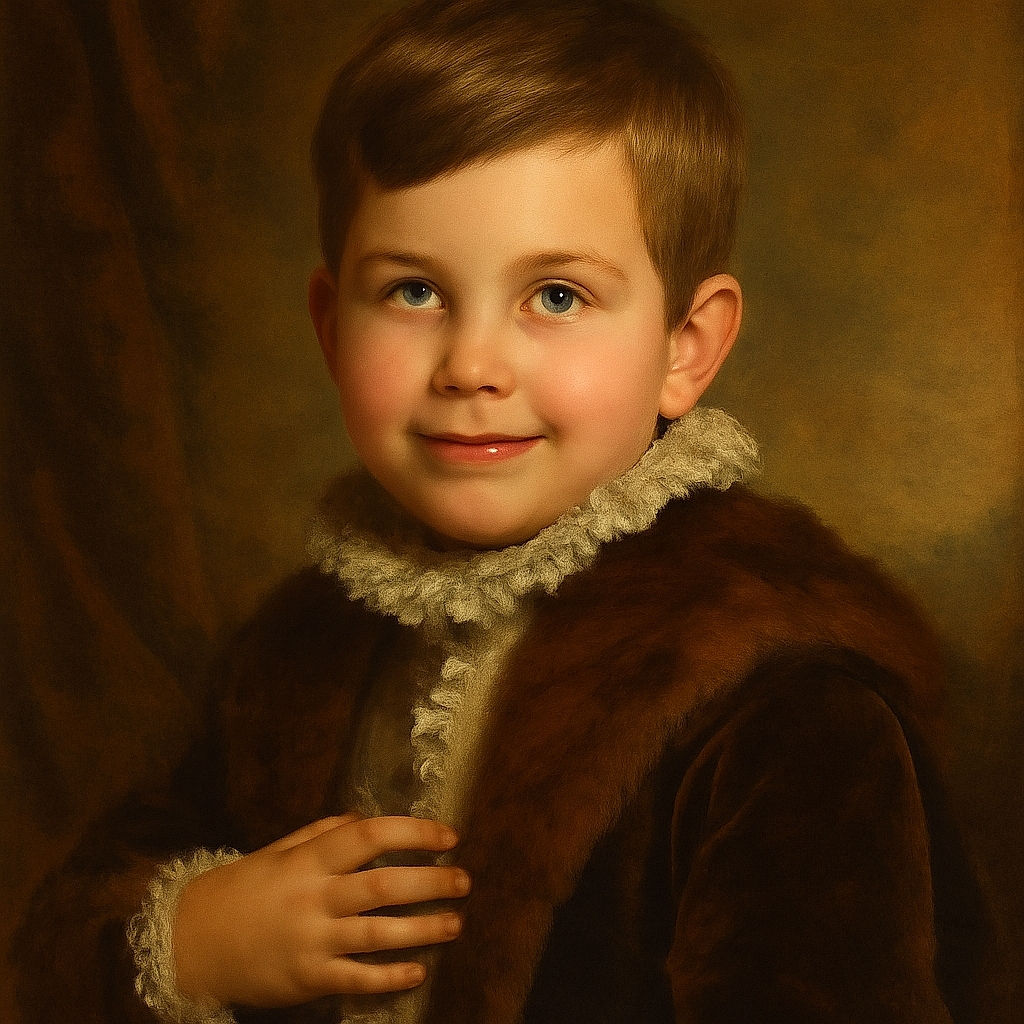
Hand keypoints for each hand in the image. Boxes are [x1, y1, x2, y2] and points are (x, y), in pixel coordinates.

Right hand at [172, 814, 469, 1008]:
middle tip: (464, 879)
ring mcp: (311, 941)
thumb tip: (365, 816)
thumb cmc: (243, 889)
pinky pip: (357, 979)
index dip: (414, 832)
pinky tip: (418, 971)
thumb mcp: (280, 851)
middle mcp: (314, 897)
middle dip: (431, 881)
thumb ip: (323, 833)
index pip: (370, 836)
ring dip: (423, 928)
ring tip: (456, 922)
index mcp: (309, 860)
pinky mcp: (307, 979)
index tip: (448, 835)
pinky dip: (390, 976)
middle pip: (384, 885)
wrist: (191, 942)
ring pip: (378, 933)